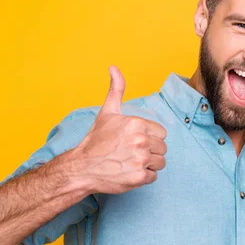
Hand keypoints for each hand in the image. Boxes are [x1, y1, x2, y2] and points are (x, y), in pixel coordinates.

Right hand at [70, 66, 167, 193]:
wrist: (82, 168)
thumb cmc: (96, 141)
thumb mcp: (107, 112)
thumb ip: (116, 89)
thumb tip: (113, 67)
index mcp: (137, 124)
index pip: (161, 133)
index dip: (149, 138)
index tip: (134, 141)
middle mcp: (141, 141)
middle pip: (162, 148)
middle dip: (150, 151)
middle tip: (130, 153)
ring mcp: (141, 160)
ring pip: (161, 163)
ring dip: (148, 164)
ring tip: (130, 162)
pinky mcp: (140, 177)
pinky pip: (154, 176)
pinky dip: (143, 177)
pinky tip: (129, 172)